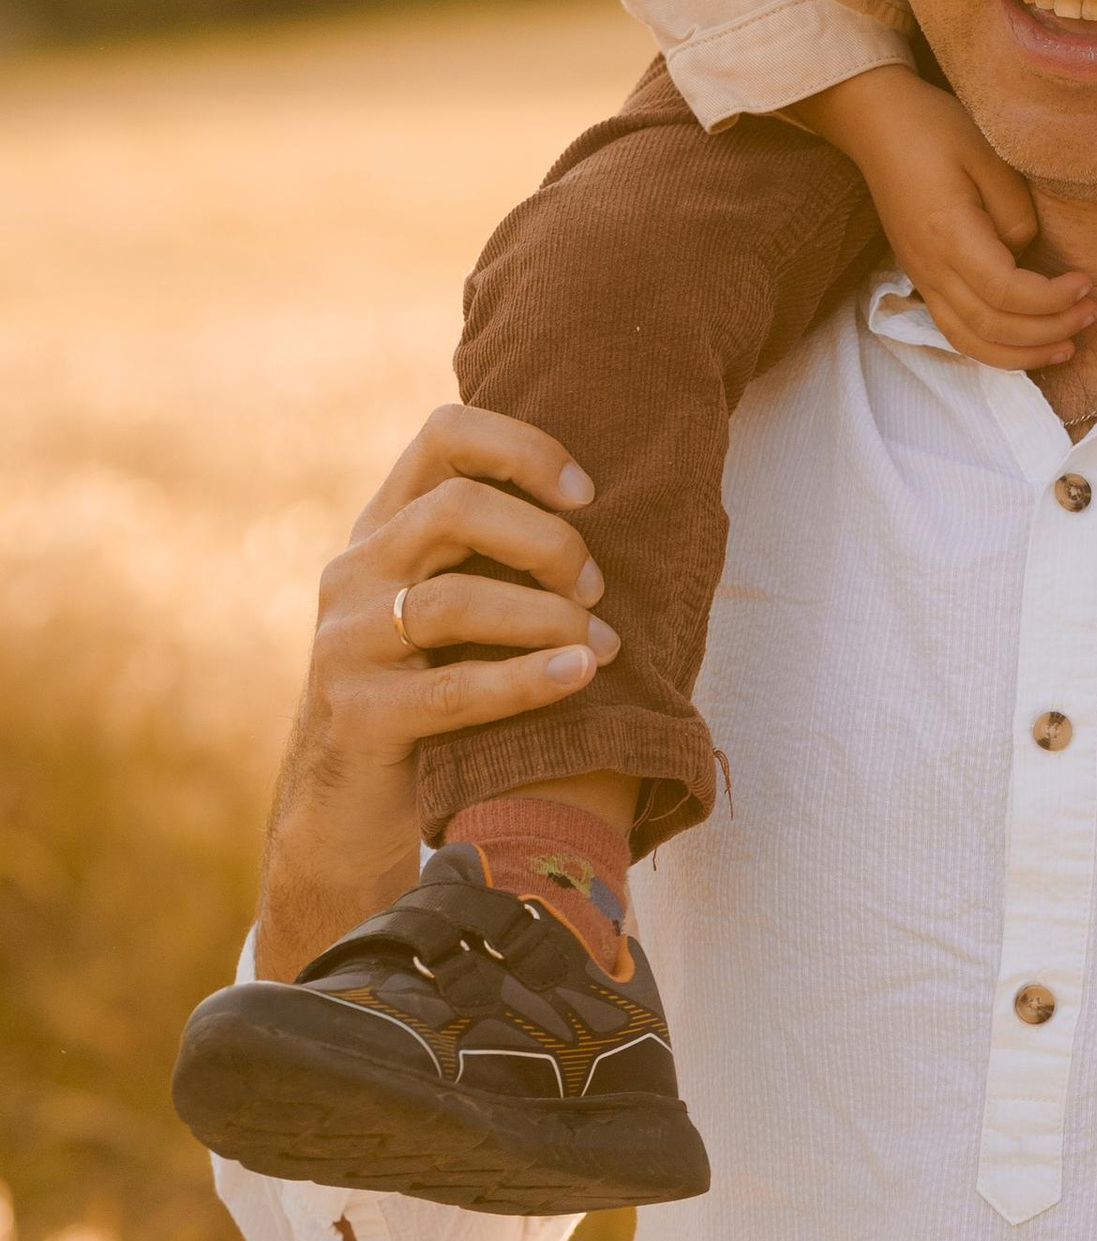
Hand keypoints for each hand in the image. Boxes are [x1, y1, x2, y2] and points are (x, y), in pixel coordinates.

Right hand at [255, 406, 619, 979]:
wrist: (349, 805)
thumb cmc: (431, 688)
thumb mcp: (452, 603)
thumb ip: (495, 551)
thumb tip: (606, 503)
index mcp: (383, 526)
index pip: (445, 435)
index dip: (523, 447)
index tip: (587, 493)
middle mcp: (355, 569)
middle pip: (457, 508)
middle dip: (548, 542)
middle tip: (598, 589)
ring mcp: (346, 640)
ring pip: (456, 600)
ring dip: (550, 618)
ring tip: (605, 644)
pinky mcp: (357, 712)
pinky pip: (455, 688)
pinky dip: (529, 679)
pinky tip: (581, 674)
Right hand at [798, 68, 1091, 369]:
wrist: (878, 124)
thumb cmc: (935, 130)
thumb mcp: (987, 155)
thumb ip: (1014, 212)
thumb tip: (1026, 253)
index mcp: (949, 235)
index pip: (1005, 293)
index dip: (1051, 299)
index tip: (1085, 283)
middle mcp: (930, 267)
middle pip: (992, 326)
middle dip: (1048, 330)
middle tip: (1091, 313)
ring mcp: (921, 277)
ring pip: (970, 341)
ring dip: (1022, 353)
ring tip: (1067, 345)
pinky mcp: (922, 277)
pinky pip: (956, 331)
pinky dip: (994, 348)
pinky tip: (1026, 344)